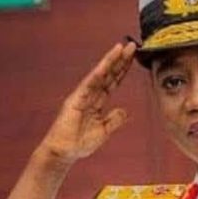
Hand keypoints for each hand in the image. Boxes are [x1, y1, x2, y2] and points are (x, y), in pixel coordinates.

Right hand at [38, 42, 136, 163]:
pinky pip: (89, 83)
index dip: (122, 70)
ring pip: (99, 74)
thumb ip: (114, 120)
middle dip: (120, 60)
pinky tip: (107, 63)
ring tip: (122, 48)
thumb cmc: (79, 143)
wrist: (63, 153)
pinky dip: (98, 72)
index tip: (133, 58)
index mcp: (96, 101)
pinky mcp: (75, 99)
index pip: (113, 82)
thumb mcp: (104, 131)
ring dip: (111, 60)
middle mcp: (90, 95)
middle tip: (132, 46)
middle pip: (108, 74)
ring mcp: (82, 95)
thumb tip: (125, 111)